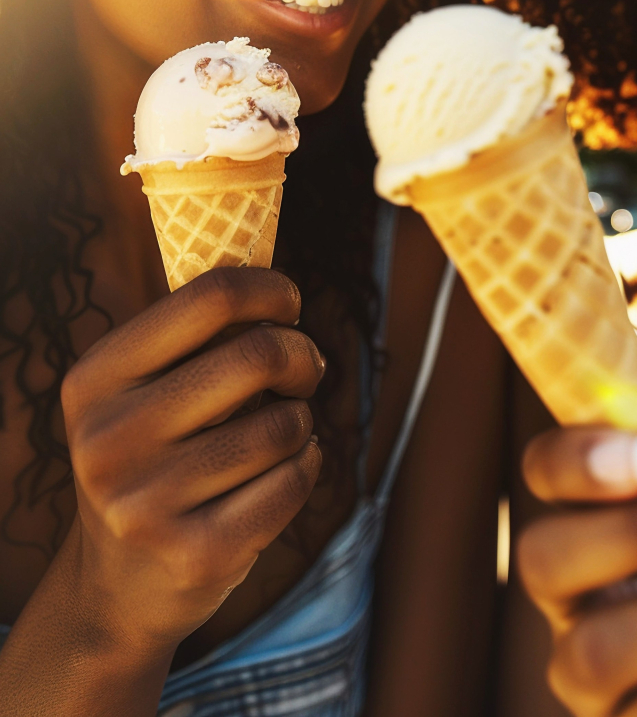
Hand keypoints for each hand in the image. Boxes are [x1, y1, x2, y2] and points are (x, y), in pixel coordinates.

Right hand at [59, 266, 322, 655]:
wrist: (118, 591)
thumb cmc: (153, 458)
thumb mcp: (140, 392)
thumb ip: (193, 335)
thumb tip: (274, 280)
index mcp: (95, 379)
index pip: (209, 297)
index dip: (270, 289)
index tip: (290, 305)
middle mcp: (109, 439)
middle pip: (258, 355)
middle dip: (302, 356)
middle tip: (306, 369)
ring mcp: (147, 504)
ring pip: (284, 424)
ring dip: (301, 421)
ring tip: (279, 434)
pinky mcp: (196, 554)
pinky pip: (294, 481)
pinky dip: (307, 467)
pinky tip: (284, 472)